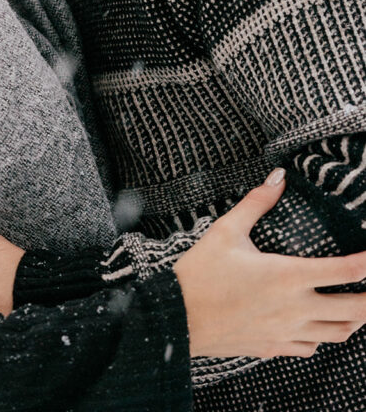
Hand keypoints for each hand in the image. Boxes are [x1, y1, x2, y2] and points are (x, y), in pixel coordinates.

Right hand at [174, 168, 365, 358]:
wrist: (177, 317)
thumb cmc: (200, 272)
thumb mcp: (226, 229)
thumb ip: (257, 203)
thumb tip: (279, 177)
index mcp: (286, 275)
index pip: (344, 271)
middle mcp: (294, 308)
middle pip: (354, 309)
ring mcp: (286, 332)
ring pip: (338, 333)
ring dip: (355, 319)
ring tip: (358, 305)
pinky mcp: (273, 347)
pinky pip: (311, 347)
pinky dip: (324, 336)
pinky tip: (320, 325)